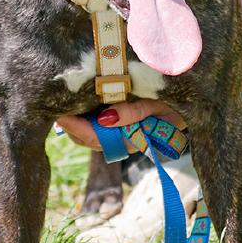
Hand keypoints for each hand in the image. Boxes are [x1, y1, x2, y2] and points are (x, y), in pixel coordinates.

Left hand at [57, 99, 186, 149]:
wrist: (189, 102)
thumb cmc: (174, 101)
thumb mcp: (157, 103)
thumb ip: (133, 112)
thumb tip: (104, 118)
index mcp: (133, 140)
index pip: (98, 139)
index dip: (78, 129)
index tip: (61, 116)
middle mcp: (124, 141)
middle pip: (89, 140)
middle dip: (71, 127)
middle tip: (53, 108)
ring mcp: (121, 134)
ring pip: (90, 135)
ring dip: (75, 122)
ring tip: (60, 105)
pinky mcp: (119, 125)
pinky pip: (97, 125)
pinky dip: (84, 116)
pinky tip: (75, 104)